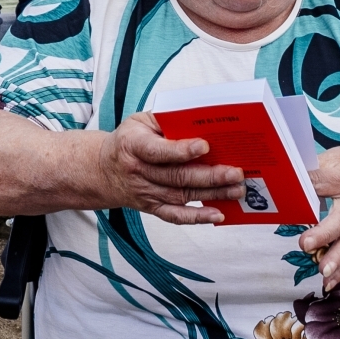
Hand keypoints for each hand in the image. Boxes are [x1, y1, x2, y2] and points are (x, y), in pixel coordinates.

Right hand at [96, 112, 245, 224]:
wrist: (103, 170)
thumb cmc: (128, 140)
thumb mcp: (139, 121)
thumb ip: (165, 120)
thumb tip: (198, 121)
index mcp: (133, 145)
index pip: (157, 151)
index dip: (180, 150)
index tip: (204, 146)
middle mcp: (139, 172)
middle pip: (176, 177)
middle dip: (209, 176)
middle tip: (235, 173)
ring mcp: (146, 193)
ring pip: (181, 195)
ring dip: (212, 195)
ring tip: (236, 190)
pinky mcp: (152, 207)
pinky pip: (175, 216)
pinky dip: (197, 217)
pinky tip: (218, 214)